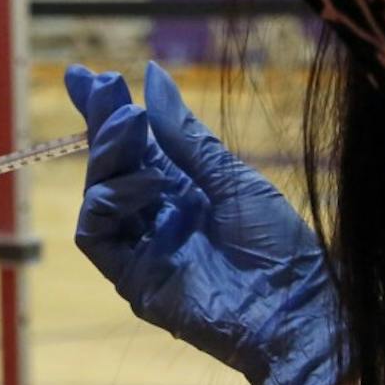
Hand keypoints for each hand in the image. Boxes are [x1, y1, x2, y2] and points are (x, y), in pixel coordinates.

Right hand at [68, 61, 344, 384]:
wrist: (298, 309)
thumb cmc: (280, 245)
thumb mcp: (232, 177)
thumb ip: (184, 134)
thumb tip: (152, 75)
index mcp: (181, 189)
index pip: (132, 146)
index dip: (106, 113)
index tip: (86, 76)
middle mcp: (153, 215)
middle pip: (109, 165)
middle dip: (101, 123)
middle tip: (102, 85)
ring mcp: (140, 246)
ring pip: (97, 193)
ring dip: (108, 153)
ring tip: (132, 123)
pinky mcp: (131, 277)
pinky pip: (97, 233)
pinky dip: (112, 199)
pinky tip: (148, 183)